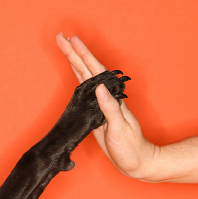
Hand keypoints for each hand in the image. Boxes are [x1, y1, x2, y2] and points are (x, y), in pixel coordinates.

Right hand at [56, 33, 158, 179]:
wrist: (136, 161)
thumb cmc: (131, 147)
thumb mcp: (120, 129)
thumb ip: (110, 108)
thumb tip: (99, 88)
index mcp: (111, 97)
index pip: (94, 71)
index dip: (83, 55)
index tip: (72, 40)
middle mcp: (104, 96)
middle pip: (86, 68)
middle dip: (73, 52)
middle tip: (61, 36)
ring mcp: (99, 103)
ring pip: (83, 75)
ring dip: (74, 60)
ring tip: (64, 46)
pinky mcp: (94, 111)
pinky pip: (82, 88)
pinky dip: (76, 75)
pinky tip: (73, 70)